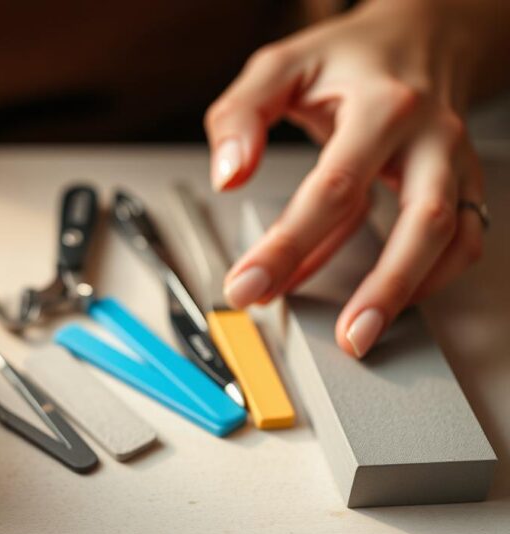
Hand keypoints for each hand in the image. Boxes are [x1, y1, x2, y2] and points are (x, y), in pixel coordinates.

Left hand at [205, 0, 486, 357]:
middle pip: (418, 221)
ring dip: (408, 293)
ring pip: (451, 239)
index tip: (246, 286)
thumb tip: (229, 175)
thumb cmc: (343, 59)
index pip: (333, 188)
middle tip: (341, 339)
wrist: (418, 36)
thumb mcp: (277, 69)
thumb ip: (241, 117)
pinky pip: (461, 242)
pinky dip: (427, 279)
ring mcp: (454, 162)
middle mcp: (430, 135)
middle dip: (379, 288)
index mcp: (382, 104)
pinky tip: (381, 300)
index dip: (287, 245)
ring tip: (361, 336)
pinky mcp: (463, 184)